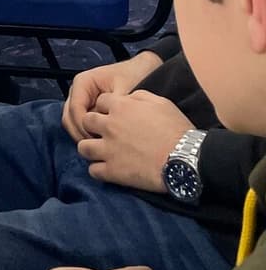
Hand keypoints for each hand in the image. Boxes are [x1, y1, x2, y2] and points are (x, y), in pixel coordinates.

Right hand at [62, 49, 163, 141]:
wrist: (142, 72)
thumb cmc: (133, 77)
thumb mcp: (126, 90)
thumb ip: (115, 106)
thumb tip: (109, 124)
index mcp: (83, 82)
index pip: (75, 109)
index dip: (84, 126)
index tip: (97, 139)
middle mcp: (78, 91)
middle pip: (69, 118)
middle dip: (80, 134)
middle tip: (97, 148)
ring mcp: (82, 101)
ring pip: (72, 123)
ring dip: (83, 136)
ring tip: (100, 147)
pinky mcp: (88, 110)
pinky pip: (82, 125)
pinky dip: (89, 134)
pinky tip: (103, 143)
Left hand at [75, 90, 190, 189]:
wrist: (186, 159)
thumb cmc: (176, 129)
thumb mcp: (160, 102)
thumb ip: (138, 97)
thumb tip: (128, 98)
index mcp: (120, 107)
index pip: (99, 102)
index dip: (106, 109)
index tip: (113, 116)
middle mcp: (109, 126)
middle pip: (86, 122)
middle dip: (92, 126)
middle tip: (104, 134)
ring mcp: (108, 150)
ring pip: (82, 147)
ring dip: (90, 149)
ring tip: (100, 152)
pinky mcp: (112, 171)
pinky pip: (93, 171)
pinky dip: (98, 170)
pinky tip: (107, 169)